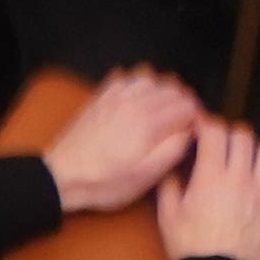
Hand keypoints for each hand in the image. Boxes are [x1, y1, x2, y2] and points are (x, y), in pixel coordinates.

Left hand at [39, 67, 203, 214]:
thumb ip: (173, 150)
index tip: (195, 128)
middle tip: (182, 120)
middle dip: (183, 101)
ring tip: (162, 109)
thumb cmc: (103, 182)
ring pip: (151, 77)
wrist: (63, 176)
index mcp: (149, 123)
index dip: (196, 116)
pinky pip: (126, 77)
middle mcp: (134, 102)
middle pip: (172, 87)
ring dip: (162, 90)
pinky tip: (138, 100)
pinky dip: (138, 84)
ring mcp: (115, 96)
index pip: (187, 104)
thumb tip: (189, 131)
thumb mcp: (145, 177)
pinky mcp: (101, 97)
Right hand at [155, 123, 259, 259]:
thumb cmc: (194, 251)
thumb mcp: (168, 217)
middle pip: (243, 135)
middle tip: (221, 143)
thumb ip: (168, 185)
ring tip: (247, 155)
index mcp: (211, 177)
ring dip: (256, 147)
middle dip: (230, 133)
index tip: (200, 127)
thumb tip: (170, 166)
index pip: (214, 131)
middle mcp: (240, 178)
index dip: (206, 123)